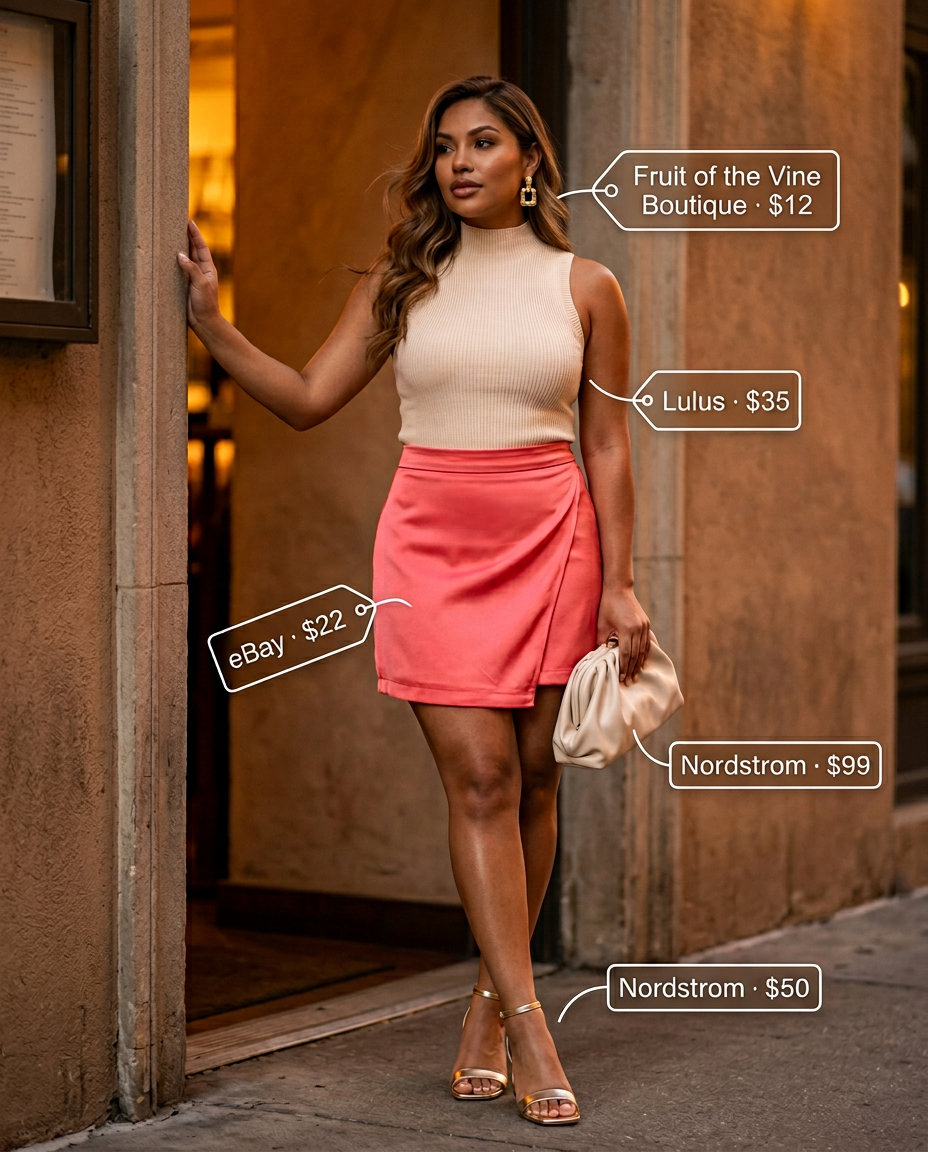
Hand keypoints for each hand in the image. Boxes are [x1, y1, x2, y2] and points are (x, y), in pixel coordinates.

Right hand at [176, 219, 220, 334]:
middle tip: (178, 223)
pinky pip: (177, 270)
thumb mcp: (201, 284)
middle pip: (192, 249)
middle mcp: (200, 271)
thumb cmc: (206, 304)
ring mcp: (191, 277)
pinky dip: (172, 262)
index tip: (190, 222)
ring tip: (170, 235)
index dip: (195, 234)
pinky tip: (165, 256)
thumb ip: (191, 269)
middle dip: (186, 236)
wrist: (203, 322)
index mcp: (208, 268)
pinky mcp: (183, 285)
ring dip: (178, 247)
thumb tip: (180, 255)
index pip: (201, 247)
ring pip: (184, 258)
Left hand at [597, 585, 649, 683]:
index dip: (624, 668)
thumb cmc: (607, 606)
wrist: (619, 588)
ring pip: (643, 650)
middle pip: (636, 654)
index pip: (626, 654)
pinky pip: (647, 643)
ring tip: (636, 675)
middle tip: (629, 682)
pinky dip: (645, 653)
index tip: (621, 679)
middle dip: (632, 669)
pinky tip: (642, 662)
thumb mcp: (602, 625)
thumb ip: (603, 641)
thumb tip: (602, 657)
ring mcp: (644, 626)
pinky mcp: (646, 624)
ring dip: (639, 664)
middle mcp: (638, 629)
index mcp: (627, 629)